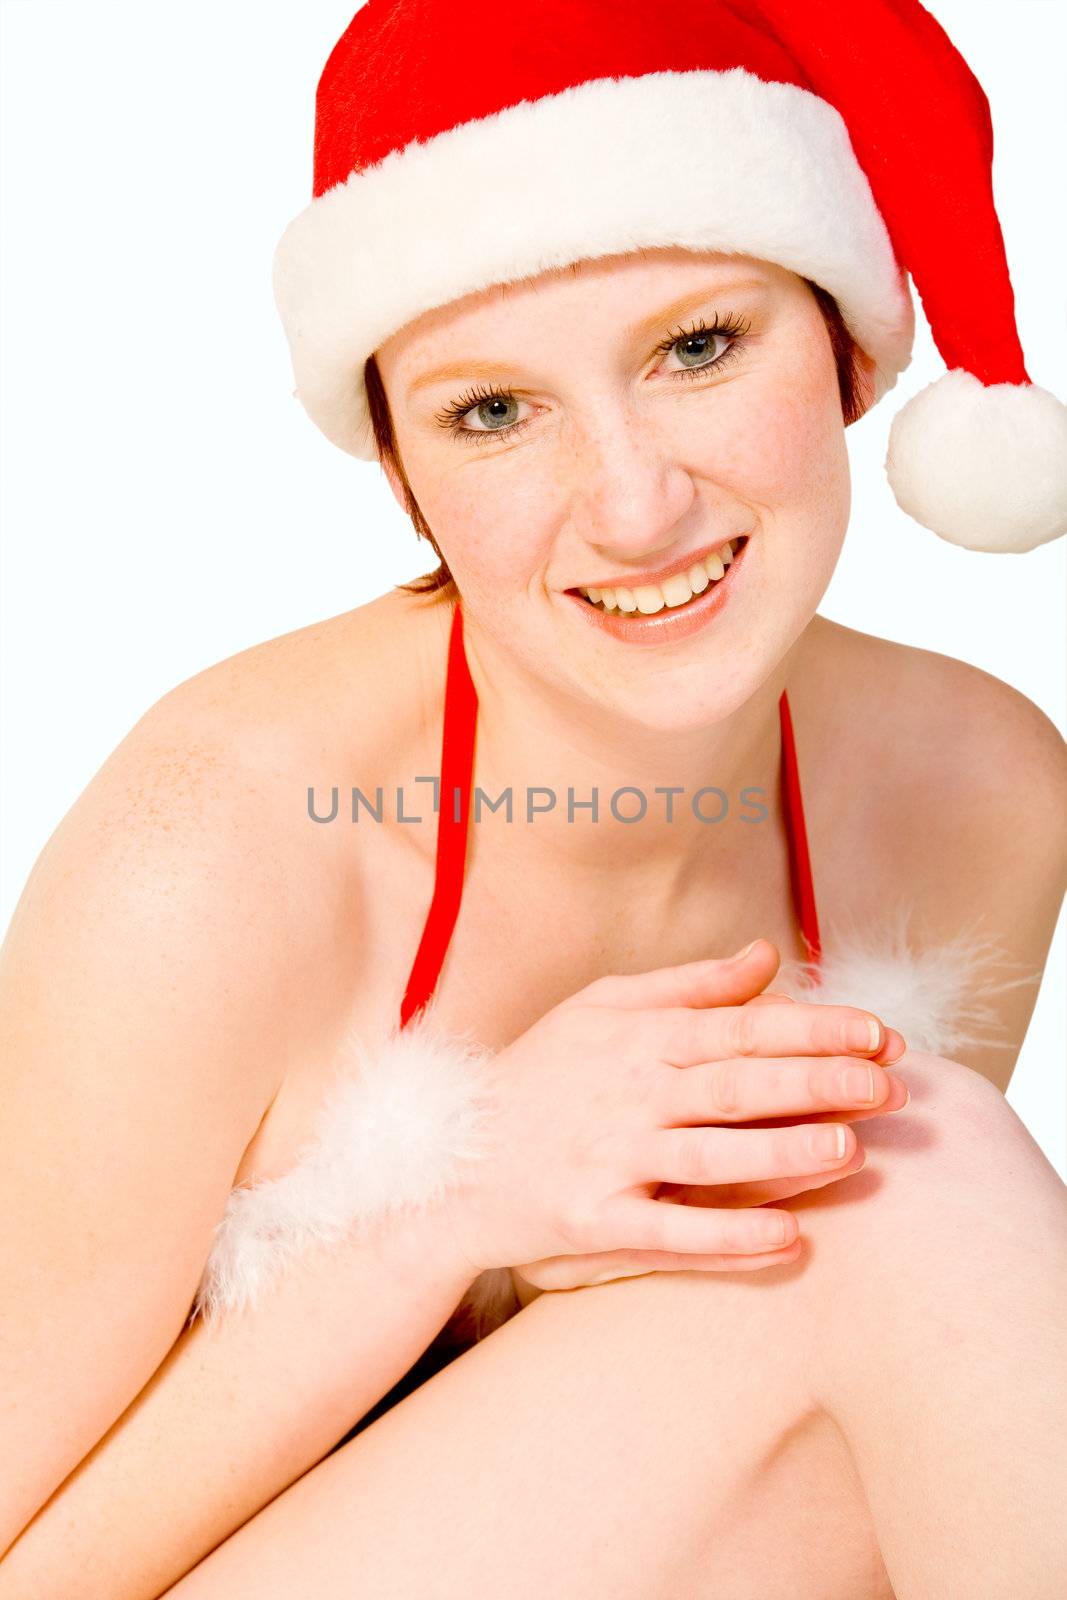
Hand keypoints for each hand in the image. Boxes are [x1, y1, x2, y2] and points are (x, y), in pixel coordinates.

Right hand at [443, 939, 906, 1289]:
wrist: (449, 1159)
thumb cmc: (539, 1075)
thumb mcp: (600, 1007)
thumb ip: (688, 984)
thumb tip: (767, 955)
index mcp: (637, 1037)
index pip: (738, 1026)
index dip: (811, 1028)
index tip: (878, 1033)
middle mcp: (626, 1093)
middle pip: (733, 1083)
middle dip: (813, 1082)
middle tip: (888, 1085)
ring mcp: (607, 1158)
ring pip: (707, 1155)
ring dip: (781, 1153)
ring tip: (850, 1149)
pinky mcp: (589, 1219)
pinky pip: (667, 1232)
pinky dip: (727, 1238)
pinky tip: (788, 1239)